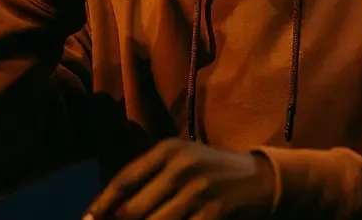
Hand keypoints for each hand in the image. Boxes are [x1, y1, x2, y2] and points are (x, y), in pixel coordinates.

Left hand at [84, 139, 275, 219]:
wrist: (260, 179)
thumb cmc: (211, 170)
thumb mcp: (180, 161)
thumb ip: (148, 178)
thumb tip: (111, 208)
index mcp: (168, 150)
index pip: (124, 180)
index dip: (101, 205)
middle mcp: (180, 166)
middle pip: (133, 209)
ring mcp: (199, 190)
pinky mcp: (214, 212)